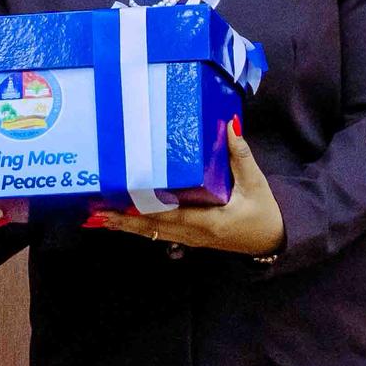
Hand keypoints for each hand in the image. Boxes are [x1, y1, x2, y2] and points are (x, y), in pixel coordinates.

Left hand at [87, 125, 283, 256]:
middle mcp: (193, 234)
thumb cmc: (264, 212)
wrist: (272, 240)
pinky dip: (141, 226)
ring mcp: (190, 239)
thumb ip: (240, 155)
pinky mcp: (190, 238)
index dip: (139, 212)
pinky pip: (161, 232)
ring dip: (127, 225)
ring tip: (100, 218)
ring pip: (153, 232)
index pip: (166, 216)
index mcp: (206, 221)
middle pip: (151, 228)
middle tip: (94, 213)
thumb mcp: (255, 183)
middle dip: (123, 221)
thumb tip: (229, 125)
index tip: (115, 205)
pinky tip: (125, 220)